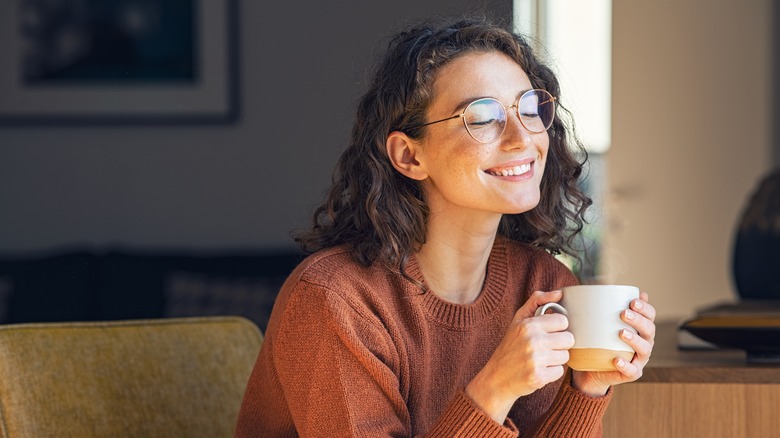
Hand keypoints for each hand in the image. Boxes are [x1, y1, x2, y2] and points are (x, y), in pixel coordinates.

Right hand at [466, 290, 574, 423]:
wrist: (496, 377)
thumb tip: (560, 293)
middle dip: (560, 344)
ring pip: (565, 356)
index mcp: (528, 325)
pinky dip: (551, 372)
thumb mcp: (518, 320)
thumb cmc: (510, 346)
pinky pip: (560, 372)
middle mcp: (532, 341)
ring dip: (556, 359)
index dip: (557, 328)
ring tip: (541, 359)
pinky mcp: (539, 377)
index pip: (563, 321)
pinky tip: (539, 370)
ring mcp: (536, 360)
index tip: (548, 332)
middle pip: (568, 339)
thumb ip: (537, 301)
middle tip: (546, 347)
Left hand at [571, 292, 656, 396]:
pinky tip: (617, 359)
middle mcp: (644, 342)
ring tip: (621, 333)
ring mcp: (639, 359)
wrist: (591, 369)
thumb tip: (598, 286)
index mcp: (640, 328)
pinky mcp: (631, 373)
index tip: (632, 301)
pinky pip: (632, 371)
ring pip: (644, 349)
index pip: (650, 315)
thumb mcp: (598, 323)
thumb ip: (601, 307)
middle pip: (649, 330)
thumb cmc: (597, 340)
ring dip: (635, 340)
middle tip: (623, 313)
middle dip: (639, 320)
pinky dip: (626, 365)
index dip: (645, 308)